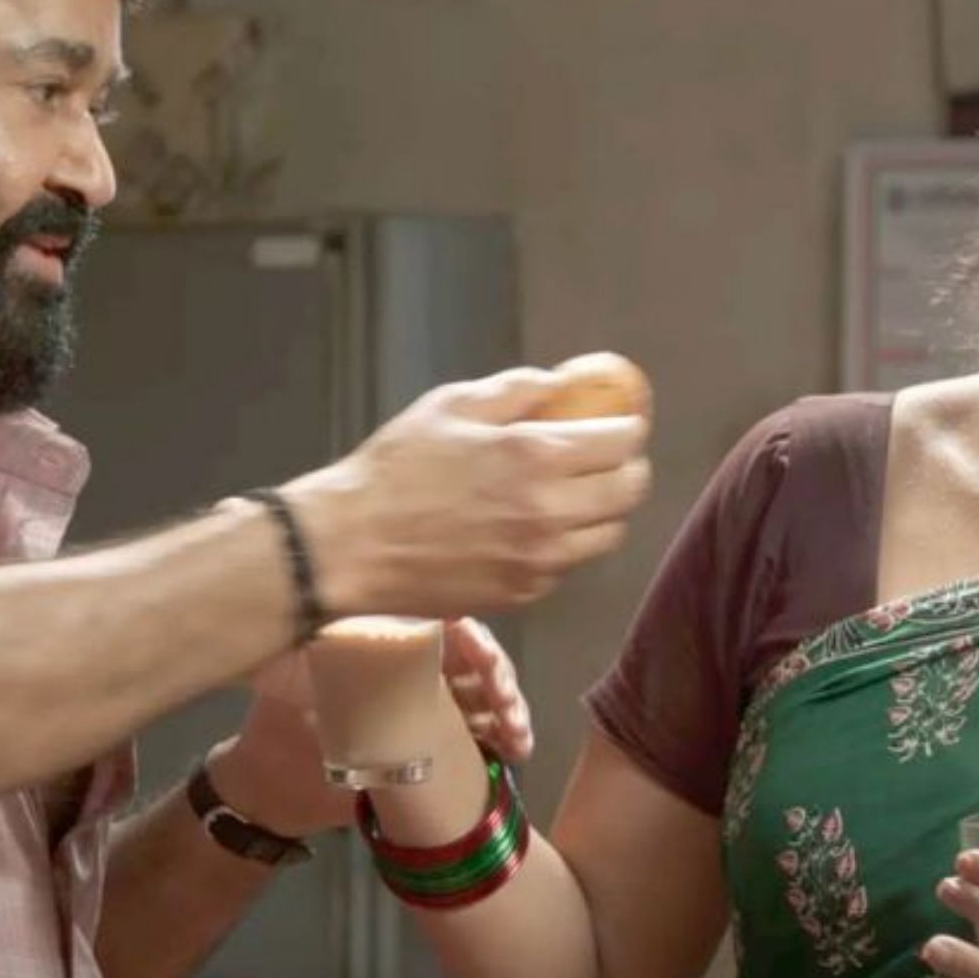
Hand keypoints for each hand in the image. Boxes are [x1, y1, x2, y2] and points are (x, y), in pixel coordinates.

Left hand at [208, 620, 533, 838]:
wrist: (276, 783)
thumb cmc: (281, 722)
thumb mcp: (296, 680)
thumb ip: (319, 652)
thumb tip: (345, 629)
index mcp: (385, 636)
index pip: (445, 623)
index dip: (473, 639)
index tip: (486, 662)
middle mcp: (415, 658)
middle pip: (475, 656)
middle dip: (500, 678)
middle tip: (506, 708)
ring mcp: (432, 696)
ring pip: (487, 691)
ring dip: (511, 710)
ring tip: (517, 741)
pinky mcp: (440, 732)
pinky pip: (482, 726)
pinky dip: (505, 736)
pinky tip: (518, 752)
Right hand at [284, 367, 651, 618]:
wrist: (349, 546)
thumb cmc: (394, 470)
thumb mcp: (450, 406)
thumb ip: (515, 391)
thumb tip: (557, 384)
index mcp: (535, 456)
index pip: (621, 441)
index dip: (628, 426)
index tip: (620, 422)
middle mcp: (549, 512)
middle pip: (629, 491)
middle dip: (627, 467)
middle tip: (607, 458)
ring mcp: (539, 559)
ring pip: (608, 534)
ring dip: (603, 511)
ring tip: (577, 495)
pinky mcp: (523, 593)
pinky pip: (568, 565)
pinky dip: (566, 544)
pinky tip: (535, 528)